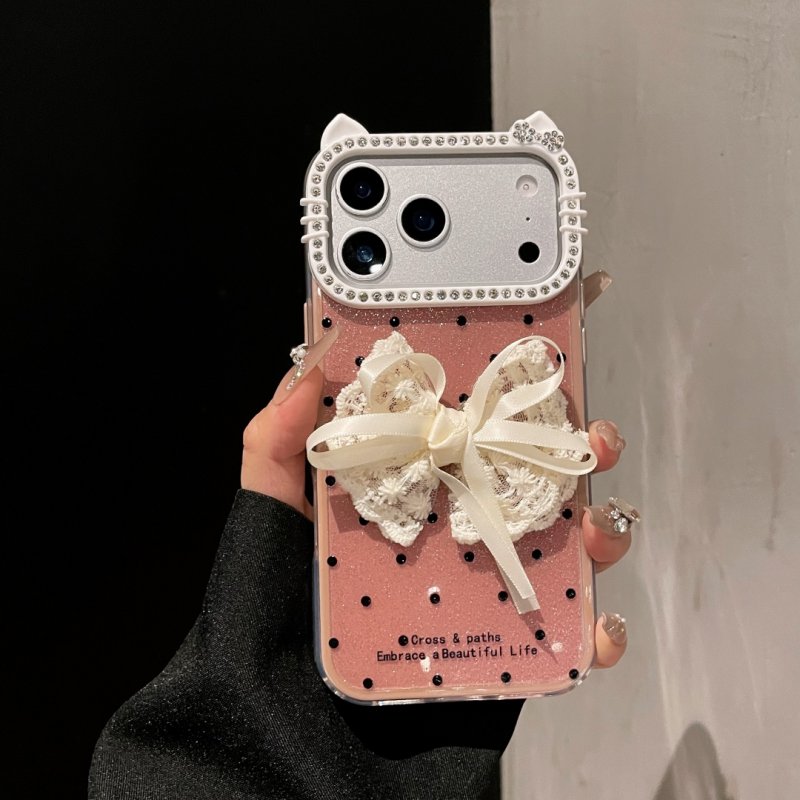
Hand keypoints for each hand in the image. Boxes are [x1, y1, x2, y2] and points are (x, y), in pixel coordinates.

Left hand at [242, 361, 633, 671]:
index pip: (468, 435)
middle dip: (574, 455)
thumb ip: (275, 450)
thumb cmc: (273, 618)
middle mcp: (455, 536)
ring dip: (600, 533)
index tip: (539, 372)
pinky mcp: (503, 650)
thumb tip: (312, 368)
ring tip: (597, 530)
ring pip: (562, 552)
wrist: (299, 736)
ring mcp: (484, 591)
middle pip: (531, 485)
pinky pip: (566, 640)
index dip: (508, 402)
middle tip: (592, 441)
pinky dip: (595, 631)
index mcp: (410, 494)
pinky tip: (595, 626)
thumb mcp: (269, 523)